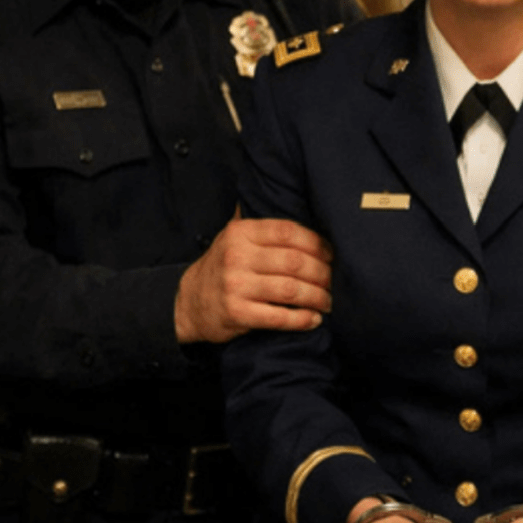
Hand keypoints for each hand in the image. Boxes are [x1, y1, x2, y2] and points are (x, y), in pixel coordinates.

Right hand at [174, 216, 331, 343]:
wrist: (188, 302)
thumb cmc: (223, 267)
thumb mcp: (233, 237)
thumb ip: (262, 225)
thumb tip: (300, 203)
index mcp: (240, 232)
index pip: (288, 231)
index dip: (316, 243)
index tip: (331, 254)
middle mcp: (237, 256)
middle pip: (295, 262)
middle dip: (322, 273)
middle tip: (334, 281)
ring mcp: (236, 285)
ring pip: (291, 290)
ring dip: (317, 297)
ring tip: (328, 302)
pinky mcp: (237, 313)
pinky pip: (280, 317)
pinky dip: (302, 319)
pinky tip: (314, 319)